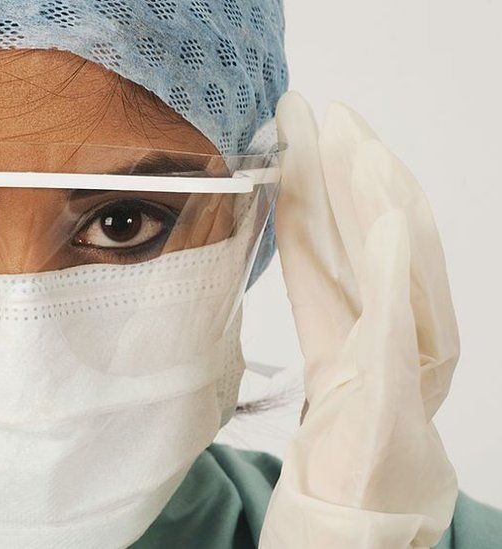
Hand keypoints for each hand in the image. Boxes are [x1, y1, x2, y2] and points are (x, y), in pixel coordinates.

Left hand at [259, 92, 458, 547]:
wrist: (357, 520)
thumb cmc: (338, 444)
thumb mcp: (319, 353)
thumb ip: (314, 291)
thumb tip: (288, 220)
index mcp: (368, 320)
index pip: (340, 241)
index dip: (321, 180)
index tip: (296, 127)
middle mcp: (399, 330)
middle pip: (376, 237)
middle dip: (350, 170)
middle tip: (320, 111)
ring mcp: (405, 361)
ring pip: (397, 265)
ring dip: (376, 198)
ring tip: (356, 142)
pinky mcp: (396, 393)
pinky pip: (397, 322)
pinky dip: (399, 266)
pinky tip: (390, 218)